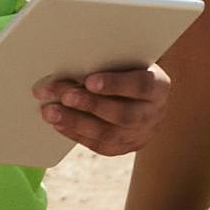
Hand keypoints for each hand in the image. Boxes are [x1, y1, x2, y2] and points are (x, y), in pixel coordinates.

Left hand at [37, 62, 160, 157]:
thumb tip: (69, 66)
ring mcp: (141, 134)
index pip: (140, 86)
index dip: (114, 84)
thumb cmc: (128, 70)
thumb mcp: (127, 62)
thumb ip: (108, 64)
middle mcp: (153, 113)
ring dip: (76, 122)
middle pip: (122, 114)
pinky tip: (58, 124)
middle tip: (64, 96)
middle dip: (90, 105)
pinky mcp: (125, 147)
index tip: (89, 81)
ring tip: (51, 112)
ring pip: (109, 134)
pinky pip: (100, 145)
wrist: (143, 97)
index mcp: (158, 86)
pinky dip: (76, 134)